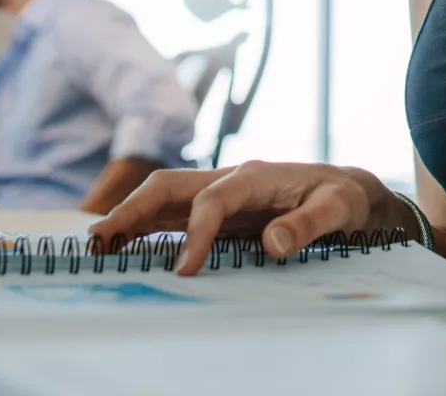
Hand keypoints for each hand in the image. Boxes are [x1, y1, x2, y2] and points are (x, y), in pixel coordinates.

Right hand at [88, 162, 410, 275]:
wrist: (347, 189)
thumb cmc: (342, 197)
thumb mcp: (338, 209)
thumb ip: (308, 224)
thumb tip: (272, 243)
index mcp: (256, 175)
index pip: (213, 200)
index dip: (196, 233)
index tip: (184, 270)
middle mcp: (231, 178)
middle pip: (172, 185)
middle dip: (134, 208)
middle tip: (101, 239)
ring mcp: (222, 191)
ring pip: (166, 197)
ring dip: (131, 217)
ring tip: (98, 244)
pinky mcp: (220, 208)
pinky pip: (175, 213)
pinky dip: (146, 226)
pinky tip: (125, 245)